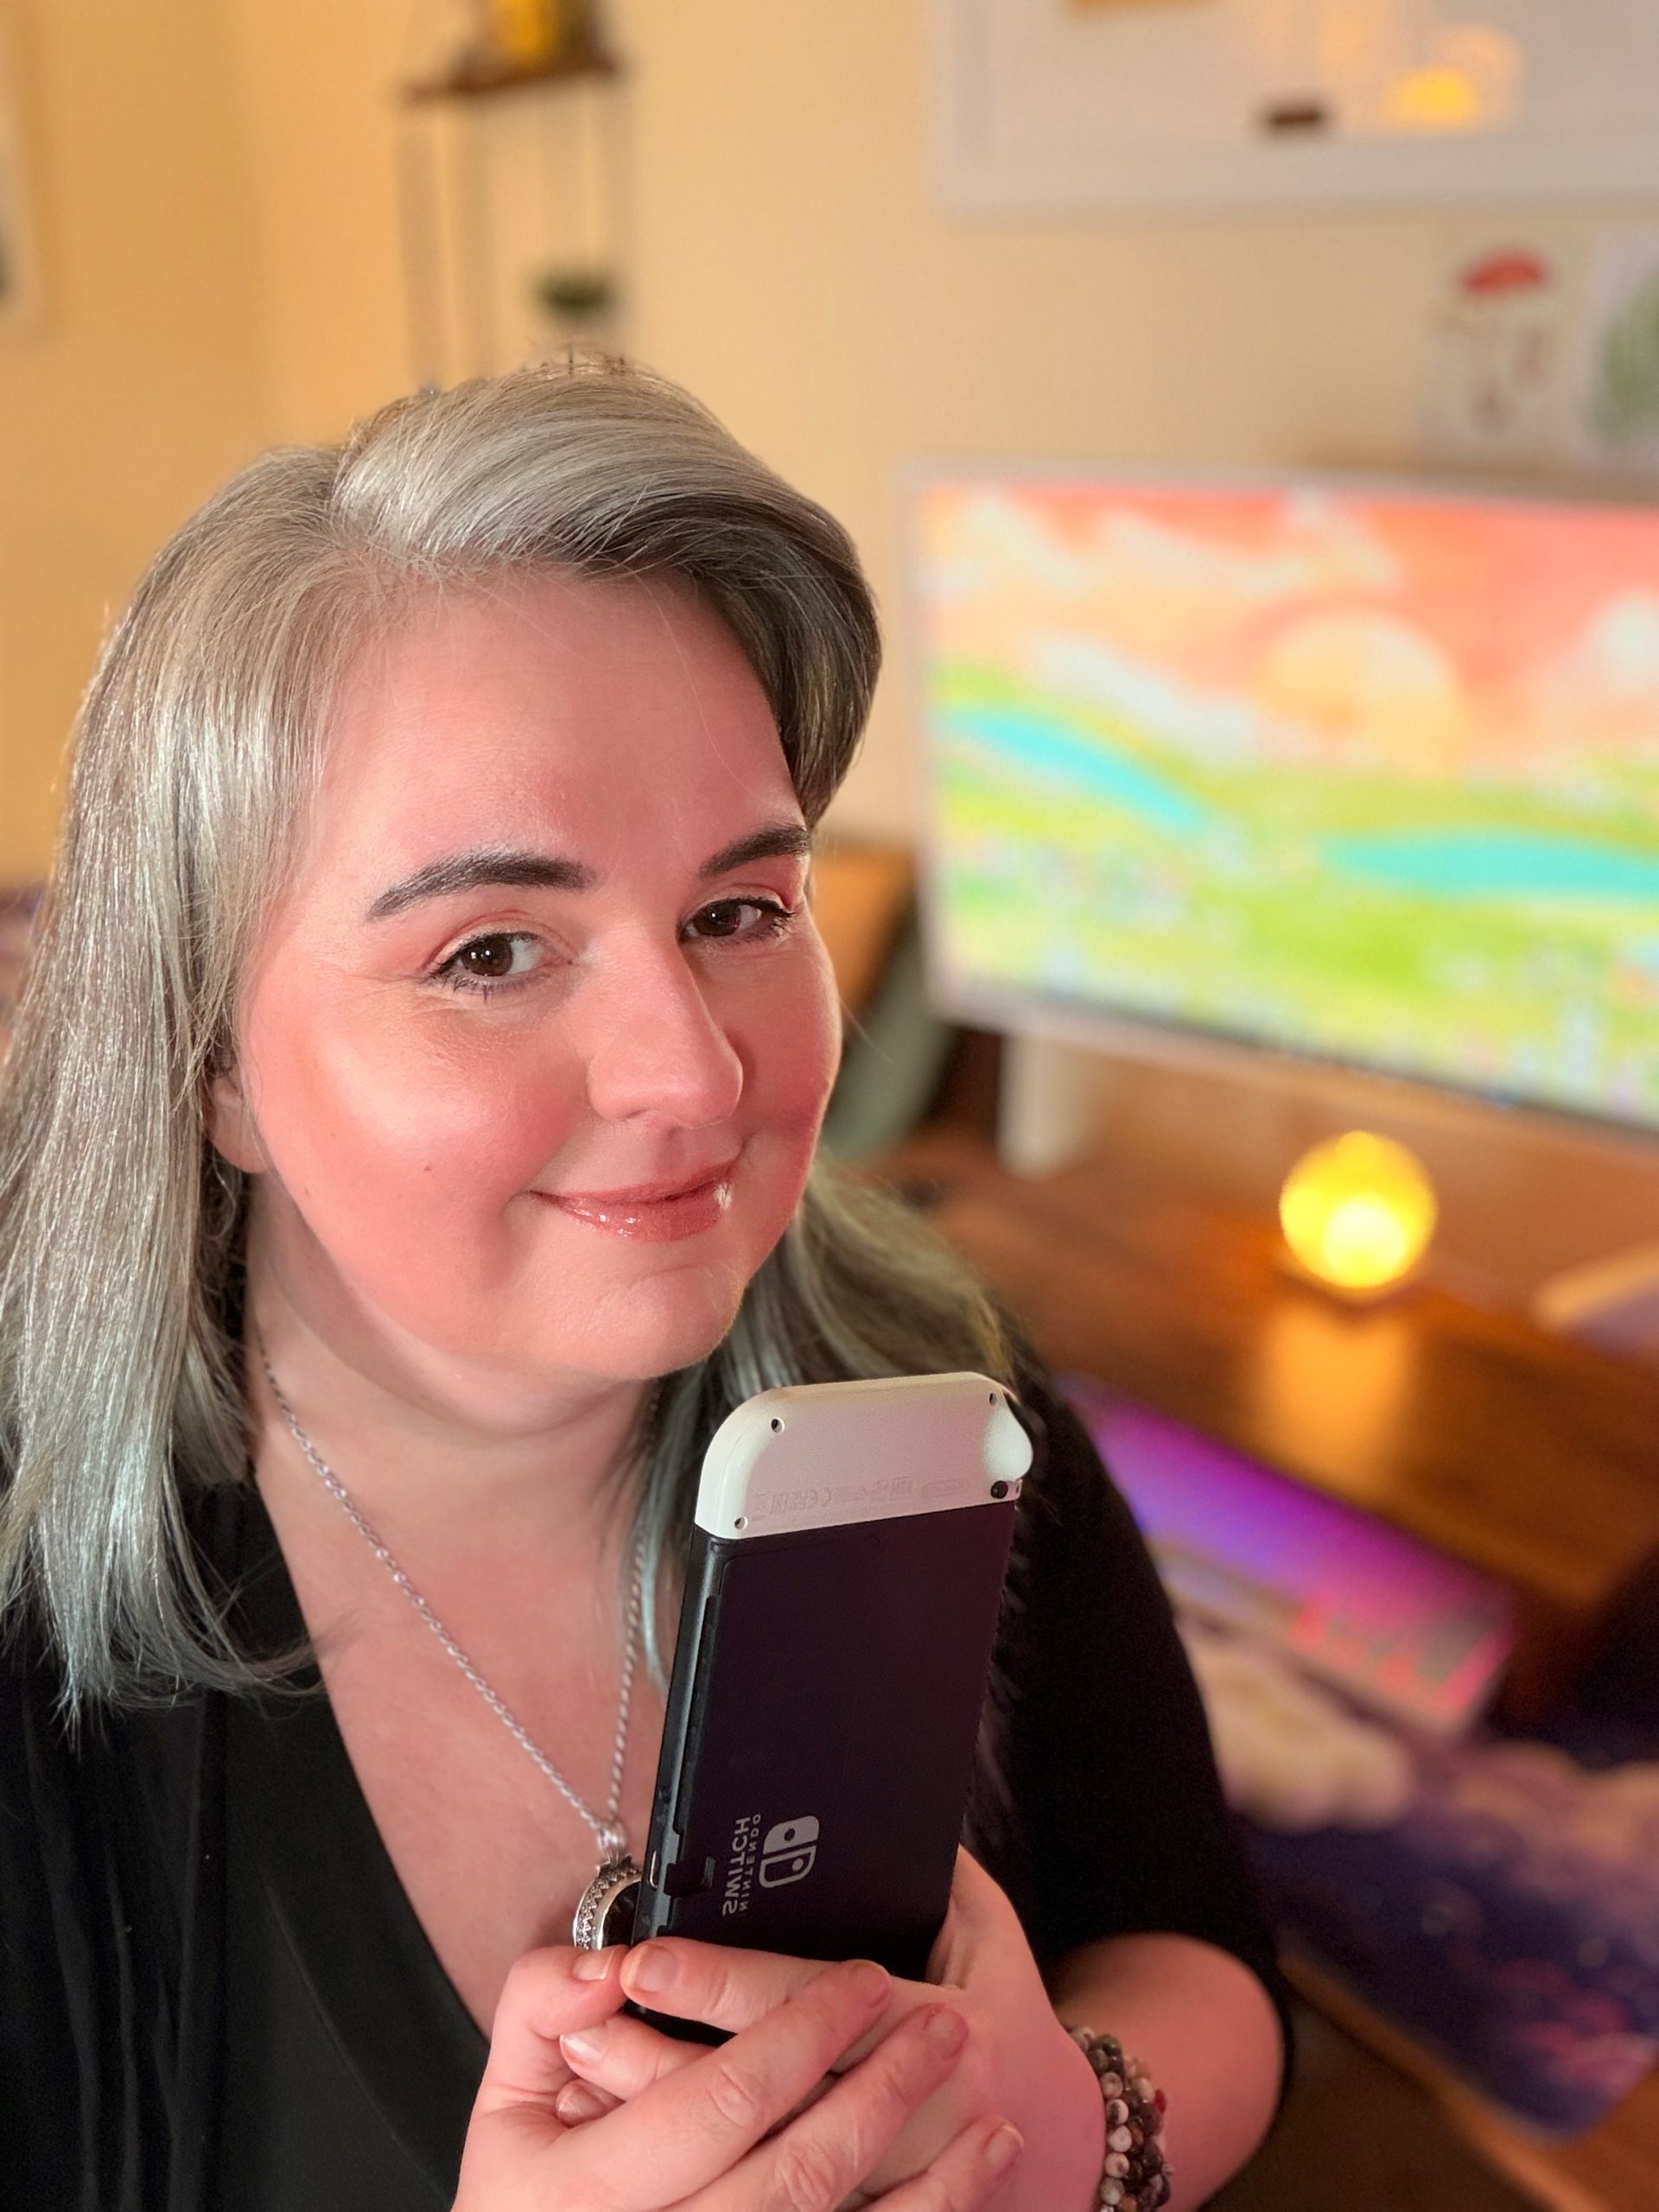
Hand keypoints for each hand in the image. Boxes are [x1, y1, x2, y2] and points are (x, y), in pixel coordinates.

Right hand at [452, 1938, 1025, 2209]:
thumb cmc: (528, 2201)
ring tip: (992, 2109)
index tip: (859, 1978)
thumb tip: (606, 1965)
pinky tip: (982, 2176)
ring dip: (935, 2181)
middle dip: (884, 2092)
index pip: (716, 2100)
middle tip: (948, 2021)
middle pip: (800, 2172)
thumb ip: (540, 2008)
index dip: (796, 2033)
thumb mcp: (505, 2104)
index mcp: (596, 2192)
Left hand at [554, 1852, 1103, 2209]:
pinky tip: (643, 2145)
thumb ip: (940, 1879)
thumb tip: (877, 1814)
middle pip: (767, 2094)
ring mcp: (892, 2177)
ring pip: (759, 2163)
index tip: (642, 1961)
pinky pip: (781, 2209)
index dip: (718, 1982)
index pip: (808, 2000)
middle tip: (584, 2028)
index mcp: (955, 2024)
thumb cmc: (1013, 2023)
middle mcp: (922, 2110)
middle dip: (663, 2062)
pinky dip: (707, 2175)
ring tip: (590, 2076)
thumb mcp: (991, 1937)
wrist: (1067, 2150)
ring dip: (665, 2119)